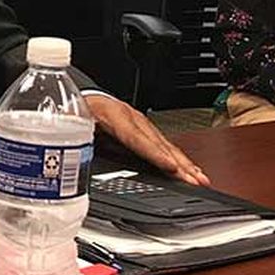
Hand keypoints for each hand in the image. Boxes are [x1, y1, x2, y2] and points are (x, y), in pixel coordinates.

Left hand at [84, 94, 210, 186]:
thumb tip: (76, 158)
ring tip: (200, 178)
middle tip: (195, 179)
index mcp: (113, 115)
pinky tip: (190, 169)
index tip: (170, 166)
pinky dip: (180, 159)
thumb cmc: (79, 109)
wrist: (85, 94)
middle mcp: (132, 118)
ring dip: (185, 163)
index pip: (136, 138)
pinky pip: (165, 145)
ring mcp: (141, 123)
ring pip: (166, 145)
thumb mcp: (73, 124)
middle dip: (179, 163)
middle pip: (159, 143)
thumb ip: (77, 140)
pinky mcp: (145, 129)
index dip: (154, 153)